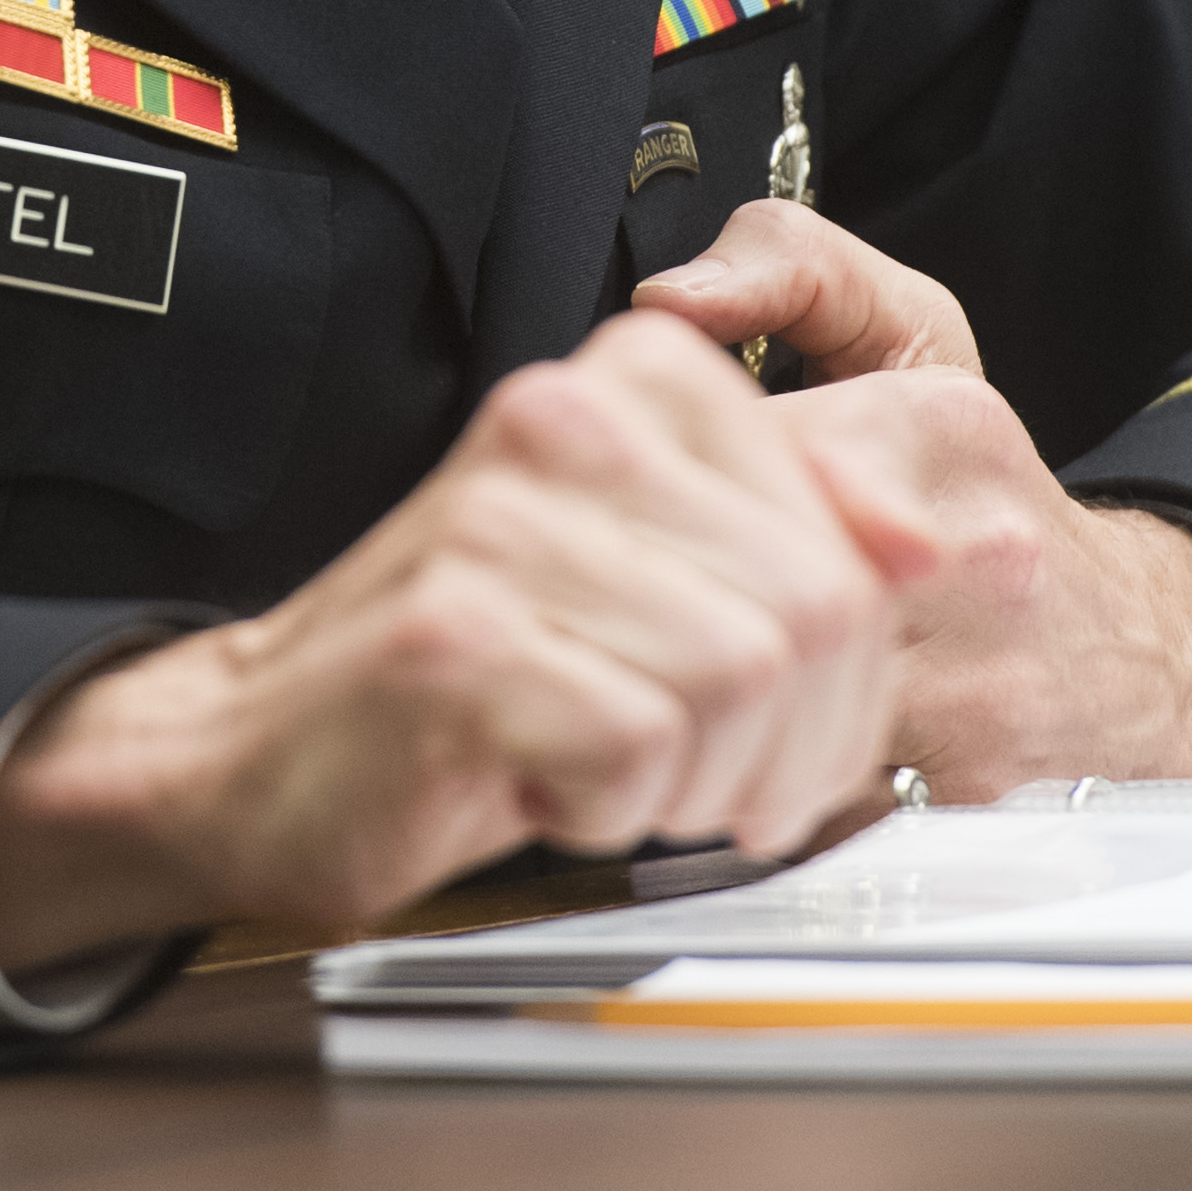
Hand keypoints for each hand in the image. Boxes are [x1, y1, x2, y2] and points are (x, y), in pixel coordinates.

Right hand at [0, 309, 938, 975]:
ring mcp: (501, 527)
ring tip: (624, 777)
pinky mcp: (455, 643)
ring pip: (740, 678)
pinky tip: (551, 787)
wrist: (251, 754)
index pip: (846, 532)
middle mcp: (563, 423)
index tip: (781, 715)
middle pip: (811, 610)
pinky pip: (637, 750)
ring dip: (703, 779)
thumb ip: (798, 542)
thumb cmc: (469, 675)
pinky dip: (616, 808)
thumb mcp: (656, 573)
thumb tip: (941, 537)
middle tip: (713, 782)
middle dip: (792, 741)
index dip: (844, 665)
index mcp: (630, 382)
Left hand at [636, 201, 1191, 791]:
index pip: (751, 443)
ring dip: (702, 678)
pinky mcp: (963, 786)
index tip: (647, 486)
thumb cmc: (984, 488)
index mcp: (945, 427)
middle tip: (638, 586)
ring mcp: (976, 679)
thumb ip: (789, 266)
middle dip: (677, 585)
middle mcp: (974, 551)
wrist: (1133, 653)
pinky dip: (750, 761)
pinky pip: (805, 779)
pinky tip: (731, 732)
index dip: (671, 472)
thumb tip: (670, 297)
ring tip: (674, 653)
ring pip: (771, 690)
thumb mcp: (908, 336)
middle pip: (751, 575)